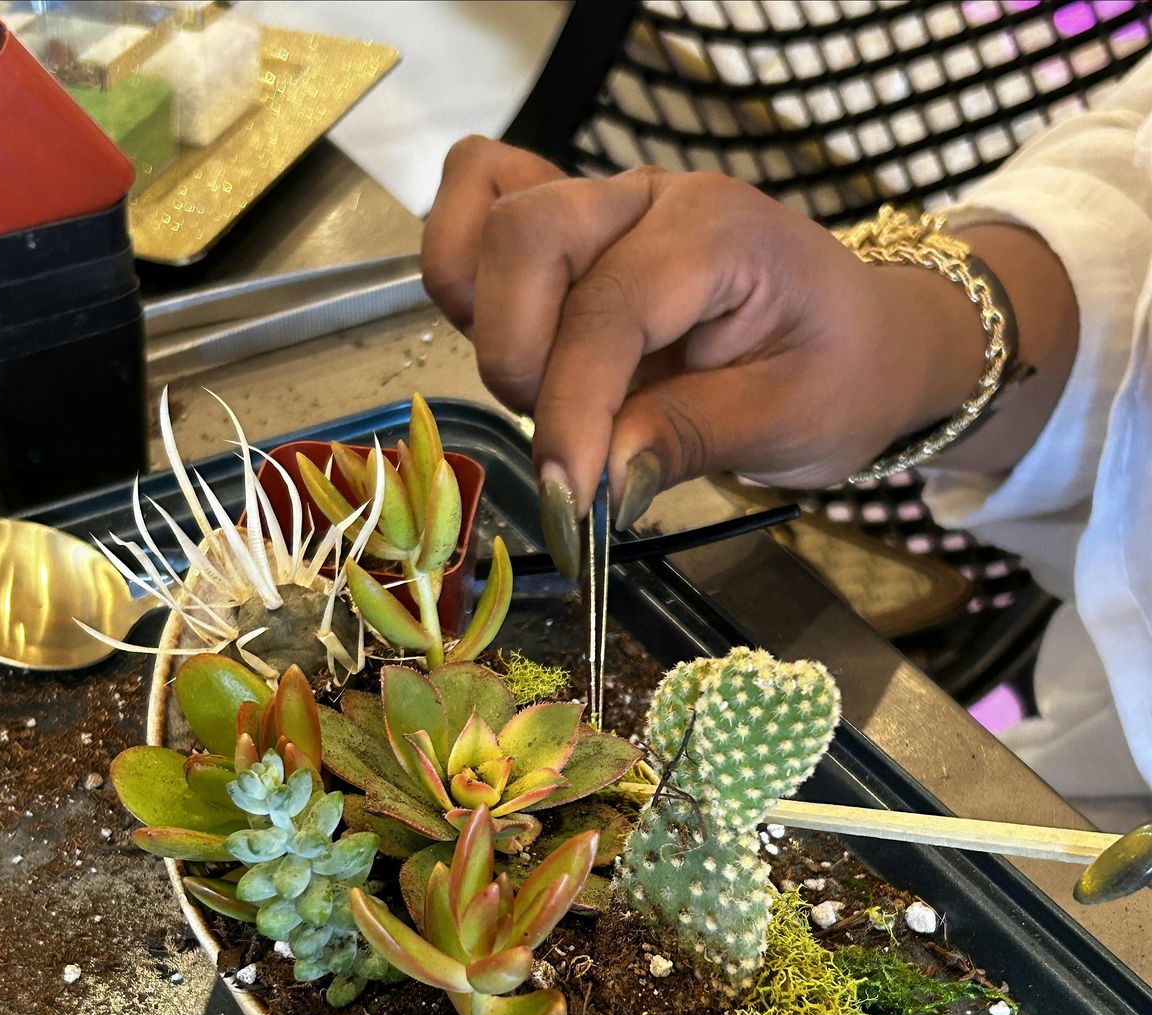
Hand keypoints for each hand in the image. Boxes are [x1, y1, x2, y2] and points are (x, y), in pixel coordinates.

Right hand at [422, 137, 984, 567]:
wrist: (863, 343)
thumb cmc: (838, 377)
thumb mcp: (786, 423)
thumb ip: (686, 439)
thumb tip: (600, 481)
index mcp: (720, 234)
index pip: (610, 309)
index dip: (574, 411)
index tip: (569, 498)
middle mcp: (652, 200)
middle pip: (526, 237)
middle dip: (521, 359)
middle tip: (568, 444)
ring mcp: (606, 205)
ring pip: (489, 221)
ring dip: (488, 322)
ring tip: (545, 395)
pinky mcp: (576, 231)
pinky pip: (484, 202)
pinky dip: (466, 268)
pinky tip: (511, 335)